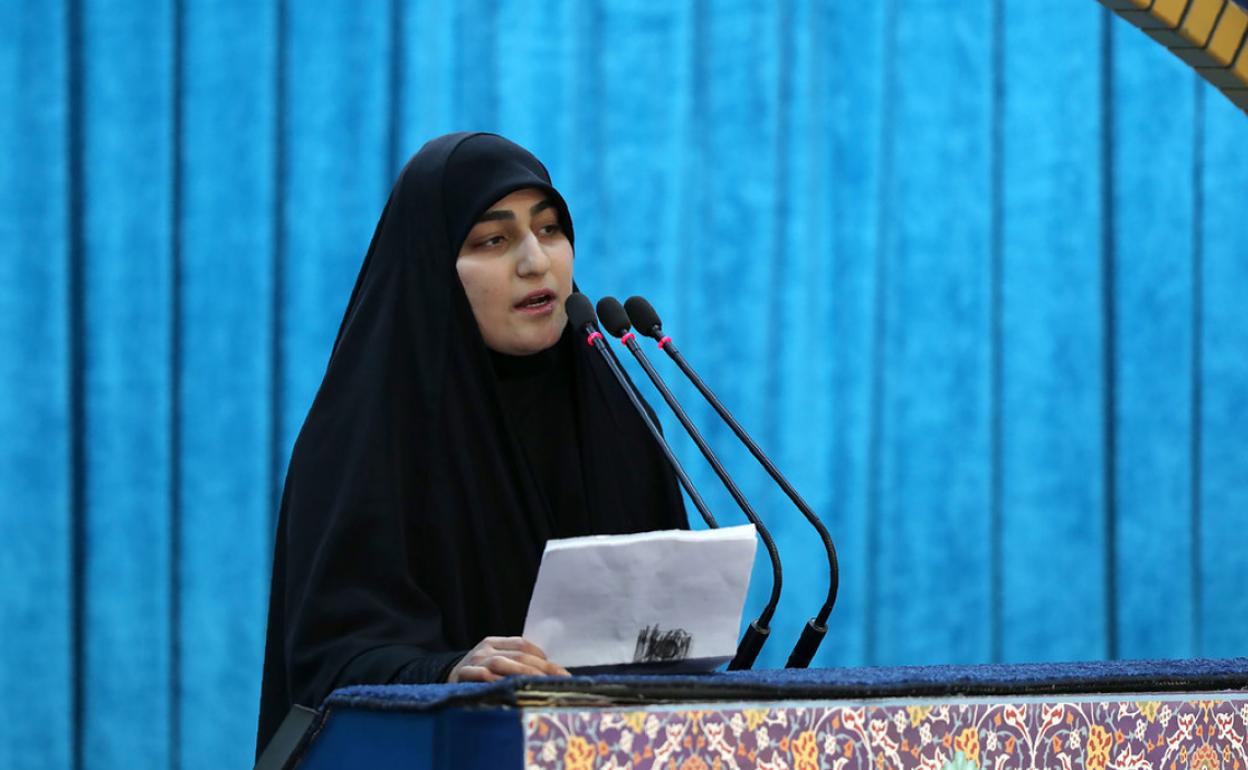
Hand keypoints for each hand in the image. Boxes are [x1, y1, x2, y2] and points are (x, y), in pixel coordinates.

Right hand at [446, 636, 571, 682]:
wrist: (446, 679)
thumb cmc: (478, 674)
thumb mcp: (496, 663)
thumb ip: (517, 663)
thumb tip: (551, 673)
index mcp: (495, 642)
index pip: (524, 645)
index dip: (544, 658)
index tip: (562, 673)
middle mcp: (485, 649)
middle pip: (518, 655)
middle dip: (541, 669)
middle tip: (559, 682)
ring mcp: (474, 661)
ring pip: (502, 663)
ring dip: (523, 674)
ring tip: (540, 685)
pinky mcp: (463, 675)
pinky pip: (482, 676)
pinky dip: (496, 681)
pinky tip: (510, 688)